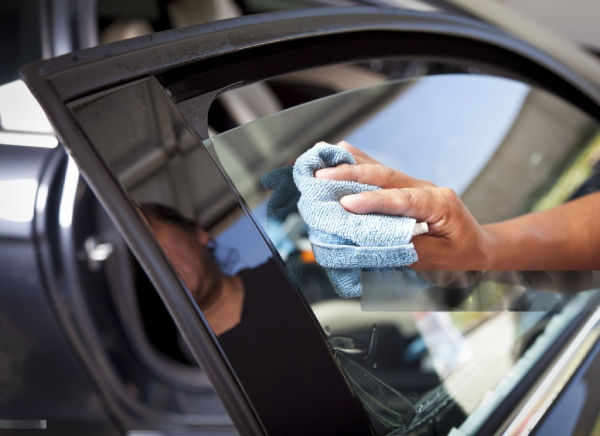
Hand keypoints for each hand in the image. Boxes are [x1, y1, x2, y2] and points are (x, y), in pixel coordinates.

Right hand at [314, 141, 494, 270]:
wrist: (478, 243)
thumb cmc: (460, 252)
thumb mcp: (437, 258)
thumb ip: (406, 247)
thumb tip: (372, 240)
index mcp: (438, 203)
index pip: (401, 199)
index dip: (372, 201)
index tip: (346, 204)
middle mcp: (425, 187)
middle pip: (385, 176)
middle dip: (350, 175)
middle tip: (321, 177)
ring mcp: (415, 182)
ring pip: (379, 169)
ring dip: (348, 164)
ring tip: (322, 155)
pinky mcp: (405, 185)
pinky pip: (380, 171)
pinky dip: (357, 161)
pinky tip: (339, 151)